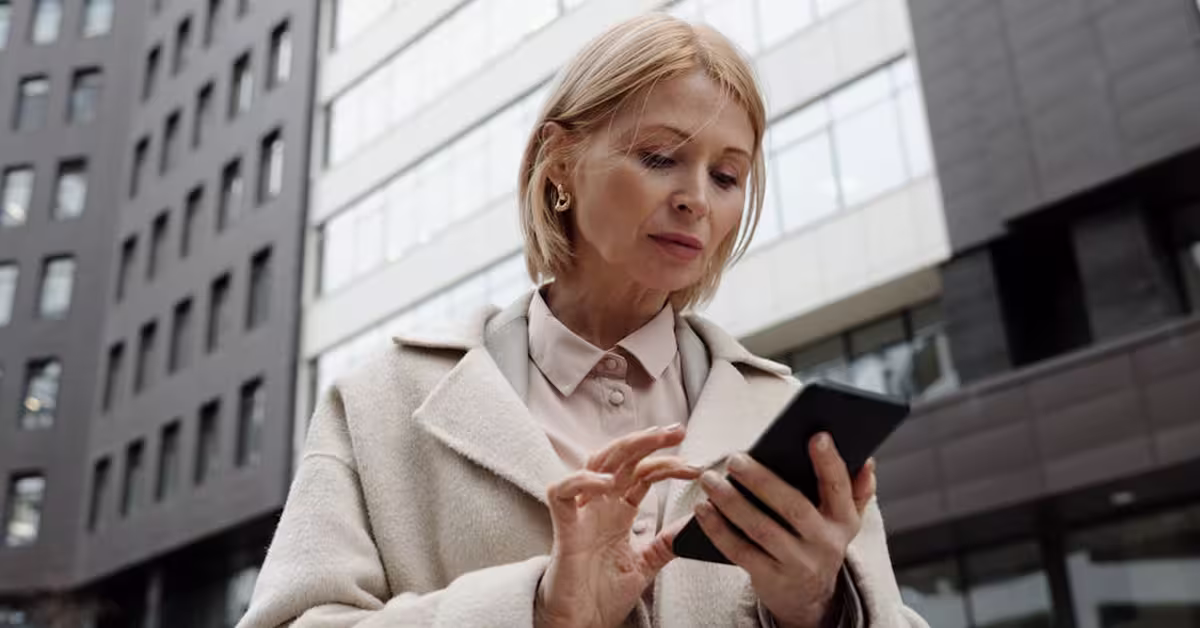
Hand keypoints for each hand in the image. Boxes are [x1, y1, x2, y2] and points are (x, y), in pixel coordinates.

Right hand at [537, 424, 700, 627]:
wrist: (581, 624)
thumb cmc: (603, 594)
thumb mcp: (645, 563)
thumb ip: (666, 541)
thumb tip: (696, 523)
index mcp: (618, 511)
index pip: (643, 474)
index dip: (668, 464)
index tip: (697, 467)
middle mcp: (600, 505)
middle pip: (621, 458)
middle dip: (649, 441)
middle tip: (678, 431)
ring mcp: (581, 514)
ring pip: (596, 463)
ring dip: (625, 448)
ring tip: (653, 440)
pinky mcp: (564, 529)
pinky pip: (562, 492)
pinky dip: (583, 481)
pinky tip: (608, 482)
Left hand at [693, 433, 875, 627]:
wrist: (809, 598)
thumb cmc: (818, 541)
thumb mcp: (843, 520)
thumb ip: (855, 490)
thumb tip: (867, 460)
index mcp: (843, 520)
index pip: (840, 488)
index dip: (830, 463)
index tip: (817, 435)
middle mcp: (824, 543)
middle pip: (793, 507)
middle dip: (762, 481)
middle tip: (735, 459)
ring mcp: (797, 563)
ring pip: (761, 529)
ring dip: (732, 503)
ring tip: (710, 480)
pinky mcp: (770, 578)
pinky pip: (740, 552)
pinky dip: (718, 530)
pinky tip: (704, 509)